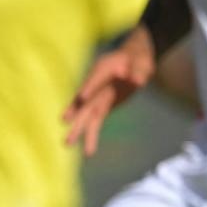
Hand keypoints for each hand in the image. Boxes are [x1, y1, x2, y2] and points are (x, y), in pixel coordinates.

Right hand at [64, 27, 154, 155]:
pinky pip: (95, 119)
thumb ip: (138, 72)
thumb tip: (137, 81)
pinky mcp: (103, 104)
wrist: (134, 60)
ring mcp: (98, 94)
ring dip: (79, 127)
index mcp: (104, 67)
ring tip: (66, 144)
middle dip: (76, 111)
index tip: (82, 97)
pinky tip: (87, 147)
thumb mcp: (142, 63)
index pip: (95, 78)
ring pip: (87, 112)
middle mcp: (96, 82)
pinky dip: (90, 131)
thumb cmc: (138, 59)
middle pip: (85, 98)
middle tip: (64, 122)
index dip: (89, 87)